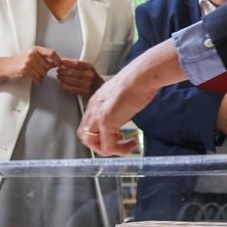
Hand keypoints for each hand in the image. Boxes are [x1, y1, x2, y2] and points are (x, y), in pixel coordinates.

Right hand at [0, 46, 61, 95]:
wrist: (6, 66)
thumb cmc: (20, 61)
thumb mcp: (32, 55)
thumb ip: (44, 58)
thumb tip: (58, 62)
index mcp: (35, 49)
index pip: (51, 53)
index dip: (58, 60)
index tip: (60, 64)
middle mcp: (32, 54)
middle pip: (48, 65)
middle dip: (45, 70)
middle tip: (38, 70)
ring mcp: (28, 62)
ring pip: (44, 73)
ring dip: (41, 76)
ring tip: (34, 73)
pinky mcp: (25, 70)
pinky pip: (38, 78)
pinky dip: (38, 80)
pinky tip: (34, 78)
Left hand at [58, 58, 102, 97]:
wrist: (101, 90)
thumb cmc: (94, 79)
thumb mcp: (89, 69)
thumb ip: (78, 65)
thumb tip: (65, 63)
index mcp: (90, 68)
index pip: (76, 63)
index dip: (66, 62)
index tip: (60, 61)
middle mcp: (89, 75)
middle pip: (71, 71)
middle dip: (62, 70)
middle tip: (58, 70)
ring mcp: (86, 84)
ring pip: (69, 80)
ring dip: (62, 78)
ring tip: (59, 76)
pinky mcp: (84, 92)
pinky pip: (70, 88)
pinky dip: (64, 85)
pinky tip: (62, 83)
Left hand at [79, 39, 185, 155]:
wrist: (141, 76)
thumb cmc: (137, 81)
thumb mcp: (121, 95)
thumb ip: (117, 105)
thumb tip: (124, 112)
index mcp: (96, 102)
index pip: (88, 126)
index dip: (99, 136)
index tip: (115, 137)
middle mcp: (94, 109)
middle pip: (85, 137)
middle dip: (101, 146)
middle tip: (118, 144)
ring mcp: (98, 116)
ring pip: (93, 144)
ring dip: (110, 150)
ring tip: (126, 145)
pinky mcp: (106, 121)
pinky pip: (108, 146)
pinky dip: (120, 150)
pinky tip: (132, 143)